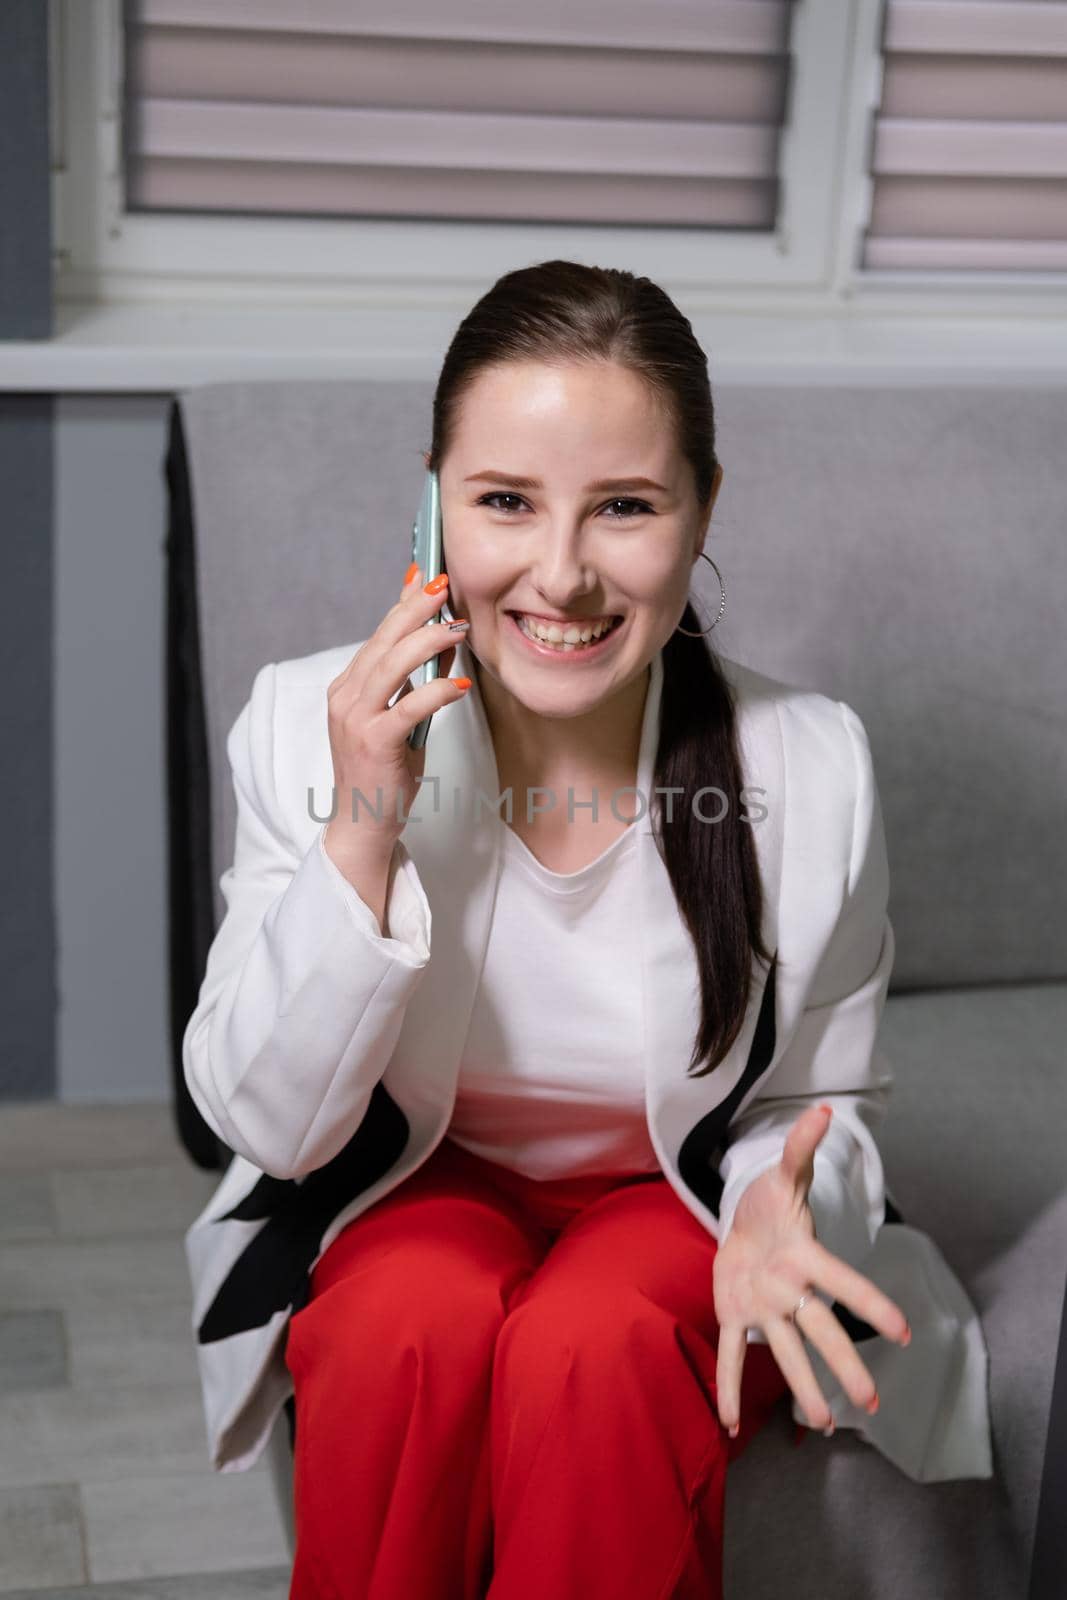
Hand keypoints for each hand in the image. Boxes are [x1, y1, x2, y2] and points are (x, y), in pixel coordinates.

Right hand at [323, 564, 469, 866]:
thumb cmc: (384, 772)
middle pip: (383, 640)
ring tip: (458, 628)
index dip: (403, 604)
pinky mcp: (374, 742)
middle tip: (445, 585)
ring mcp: (356, 718)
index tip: (426, 576)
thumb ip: (411, 682)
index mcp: (348, 687)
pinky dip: (435, 692)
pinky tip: (459, 685)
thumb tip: (439, 642)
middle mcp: (346, 696)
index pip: (379, 635)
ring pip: (392, 665)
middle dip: (416, 609)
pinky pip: (408, 707)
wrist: (362, 822)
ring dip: (428, 641)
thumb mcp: (398, 719)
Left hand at [712, 1104, 910, 1434]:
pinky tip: (729, 1424)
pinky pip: (733, 1355)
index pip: (842, 1281)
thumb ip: (801, 1147)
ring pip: (784, 1349)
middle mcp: (789, 1290)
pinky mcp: (735, 1317)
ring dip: (804, 1385)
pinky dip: (729, 1388)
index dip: (870, 1304)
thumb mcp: (785, 1173)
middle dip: (843, 1363)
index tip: (903, 1332)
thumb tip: (823, 1111)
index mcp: (804, 1257)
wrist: (745, 1224)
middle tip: (870, 1402)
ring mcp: (764, 1308)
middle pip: (820, 1329)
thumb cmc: (773, 1202)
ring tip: (824, 1422)